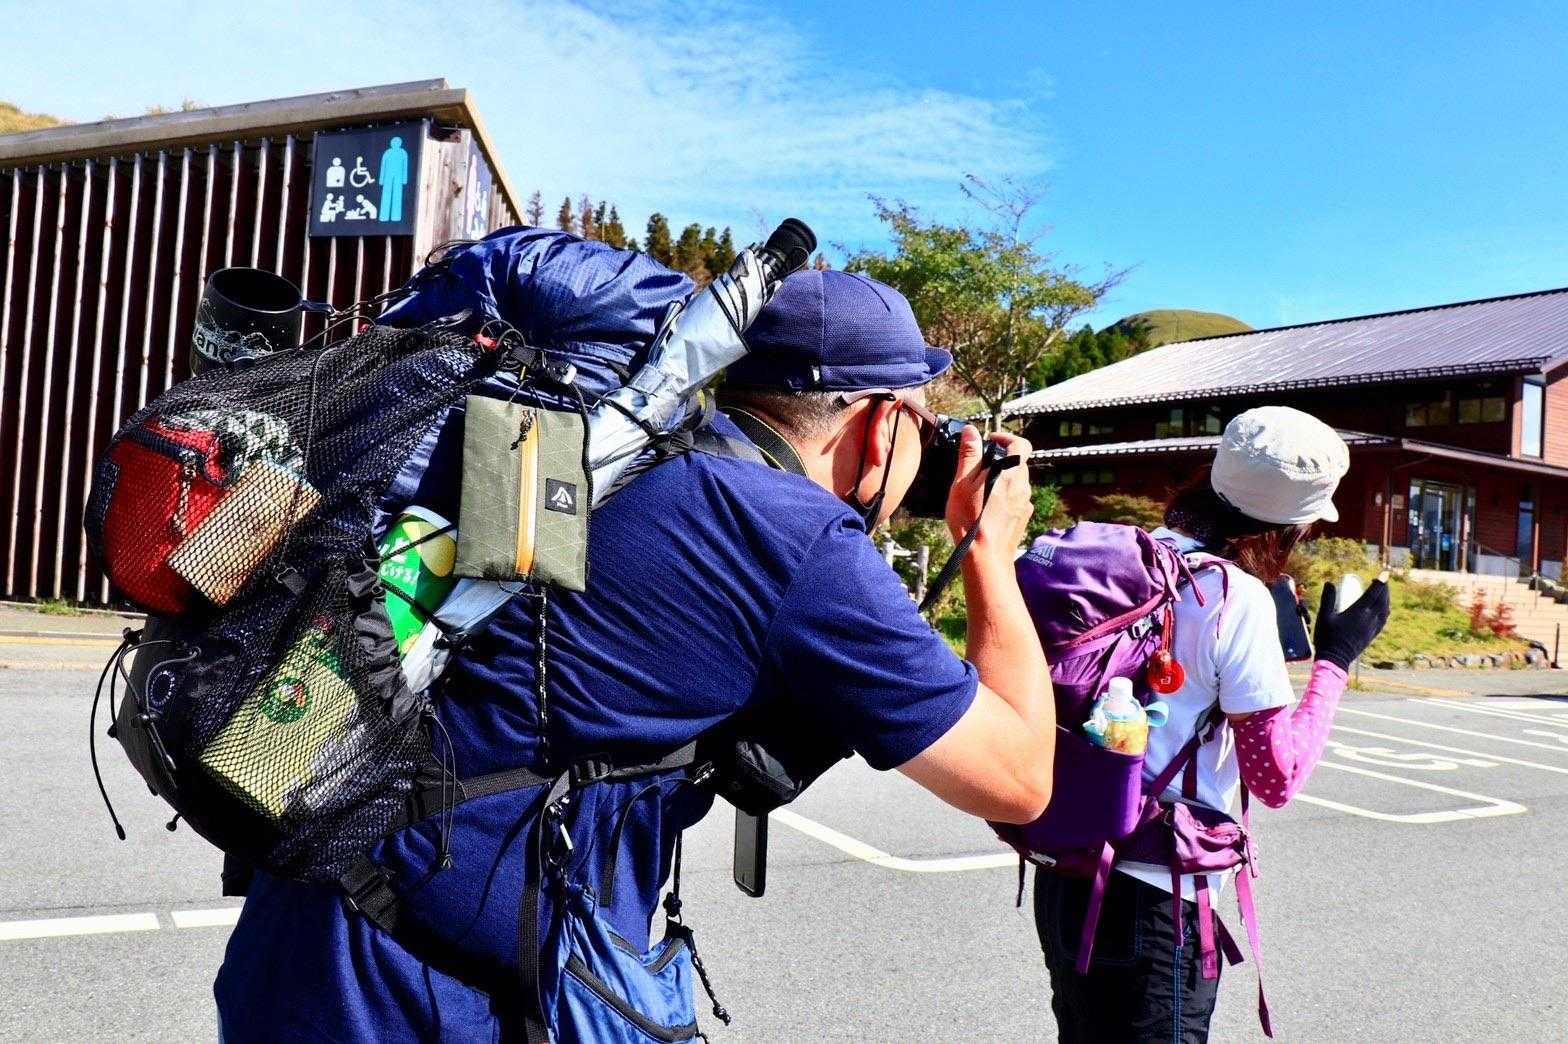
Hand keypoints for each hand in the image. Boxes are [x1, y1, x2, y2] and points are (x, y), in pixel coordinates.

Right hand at [944, 426, 1032, 562]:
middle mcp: (1024, 487)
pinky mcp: (1023, 518)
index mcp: (1011, 473)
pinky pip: (1016, 500)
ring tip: (979, 492)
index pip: (1021, 444)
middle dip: (1000, 462)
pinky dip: (1004, 498)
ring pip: (1016, 483)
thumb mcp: (963, 483)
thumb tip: (971, 431)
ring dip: (1002, 481)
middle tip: (978, 469)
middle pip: (1018, 464)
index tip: (990, 441)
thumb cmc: (971, 520)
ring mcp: (1026, 504)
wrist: (985, 557)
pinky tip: (987, 510)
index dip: (1006, 438)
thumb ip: (969, 455)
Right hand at [1314, 572, 1391, 669]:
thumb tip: (1329, 583)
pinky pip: (1383, 620)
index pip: (1373, 593)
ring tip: (1384, 593)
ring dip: (1386, 599)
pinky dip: (1385, 611)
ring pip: (1385, 610)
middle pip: (1382, 600)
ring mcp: (1372, 628)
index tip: (1384, 573)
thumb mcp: (1324, 616)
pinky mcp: (1372, 635)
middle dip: (1384, 589)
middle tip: (1382, 581)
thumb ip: (1327, 598)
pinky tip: (1383, 610)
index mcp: (1358, 612)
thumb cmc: (1327, 637)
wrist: (1335, 658)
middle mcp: (1369, 619)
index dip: (1380, 582)